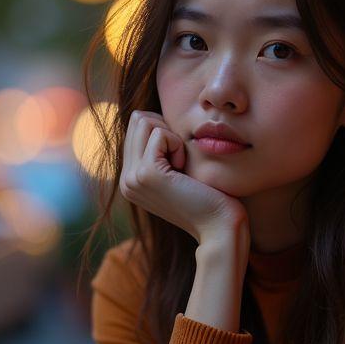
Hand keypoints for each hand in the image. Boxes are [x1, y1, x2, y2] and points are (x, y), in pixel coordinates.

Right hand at [119, 110, 246, 242]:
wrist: (219, 227)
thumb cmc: (209, 197)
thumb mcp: (178, 171)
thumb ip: (160, 150)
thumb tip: (149, 116)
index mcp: (130, 179)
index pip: (136, 128)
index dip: (164, 132)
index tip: (179, 161)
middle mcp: (125, 180)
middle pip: (137, 120)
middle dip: (165, 130)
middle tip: (181, 161)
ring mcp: (131, 178)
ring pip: (143, 121)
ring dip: (171, 136)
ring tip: (181, 165)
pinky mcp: (146, 174)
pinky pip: (159, 133)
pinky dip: (177, 144)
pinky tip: (184, 169)